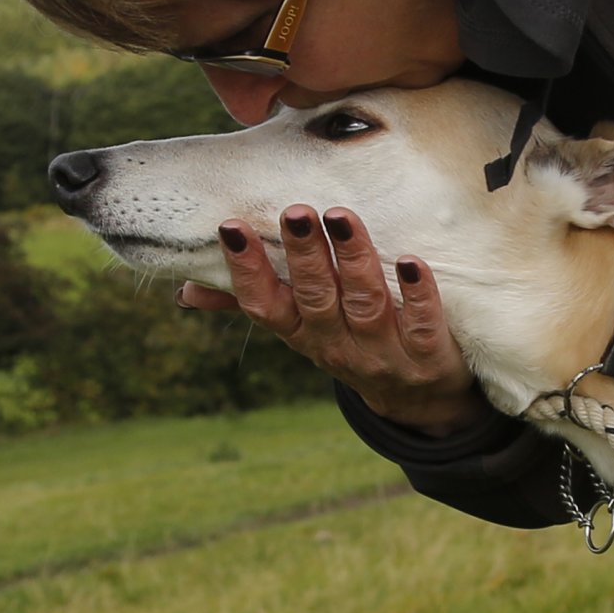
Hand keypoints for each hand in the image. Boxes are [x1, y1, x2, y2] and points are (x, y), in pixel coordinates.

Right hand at [174, 203, 491, 435]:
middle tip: (294, 212)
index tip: (231, 227)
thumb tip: (185, 292)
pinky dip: (417, 295)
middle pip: (315, 300)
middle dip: (304, 257)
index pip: (265, 305)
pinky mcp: (428, 359)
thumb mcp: (302, 329)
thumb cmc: (354, 343)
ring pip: (364, 305)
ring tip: (342, 218)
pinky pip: (422, 326)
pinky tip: (412, 262)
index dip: (247, 270)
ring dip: (354, 260)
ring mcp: (383, 355)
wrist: (421, 400)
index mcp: (301, 335)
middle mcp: (337, 346)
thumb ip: (255, 301)